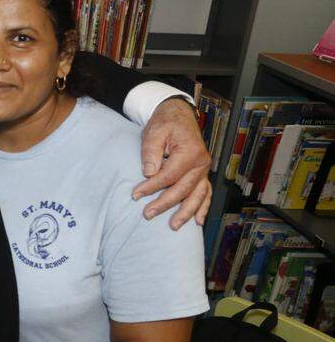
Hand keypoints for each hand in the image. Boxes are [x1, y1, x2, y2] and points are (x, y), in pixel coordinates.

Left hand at [133, 98, 211, 228]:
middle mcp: (201, 163)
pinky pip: (205, 193)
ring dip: (185, 212)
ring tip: (173, 225)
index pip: (169, 176)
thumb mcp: (154, 132)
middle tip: (147, 214)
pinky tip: (197, 221)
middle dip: (164, 204)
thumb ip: (150, 152)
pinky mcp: (201, 173)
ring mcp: (203, 169)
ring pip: (197, 195)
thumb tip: (149, 174)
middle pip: (183, 189)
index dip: (151, 187)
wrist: (178, 115)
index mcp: (190, 152)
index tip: (135, 195)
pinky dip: (202, 207)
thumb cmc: (165, 123)